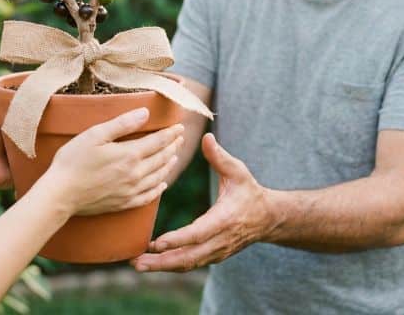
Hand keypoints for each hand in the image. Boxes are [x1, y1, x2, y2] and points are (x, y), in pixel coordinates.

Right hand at [44, 108, 183, 215]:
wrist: (60, 195)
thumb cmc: (73, 161)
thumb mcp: (95, 134)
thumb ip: (122, 123)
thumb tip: (145, 113)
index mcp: (130, 155)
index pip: (158, 141)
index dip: (171, 133)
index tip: (180, 126)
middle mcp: (135, 174)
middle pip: (161, 158)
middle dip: (173, 146)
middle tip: (180, 138)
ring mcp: (130, 191)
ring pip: (158, 176)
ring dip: (169, 164)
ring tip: (174, 156)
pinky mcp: (123, 204)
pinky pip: (148, 196)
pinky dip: (159, 188)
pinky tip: (162, 184)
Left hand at [131, 133, 271, 271]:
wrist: (267, 218)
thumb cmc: (249, 191)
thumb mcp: (238, 171)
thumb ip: (220, 156)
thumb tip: (206, 137)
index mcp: (224, 219)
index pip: (198, 233)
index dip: (178, 240)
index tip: (158, 243)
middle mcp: (220, 240)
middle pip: (189, 257)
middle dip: (162, 262)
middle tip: (136, 262)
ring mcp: (217, 251)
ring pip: (188, 264)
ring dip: (162, 266)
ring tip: (137, 264)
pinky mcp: (213, 256)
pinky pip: (190, 263)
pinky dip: (171, 264)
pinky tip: (152, 262)